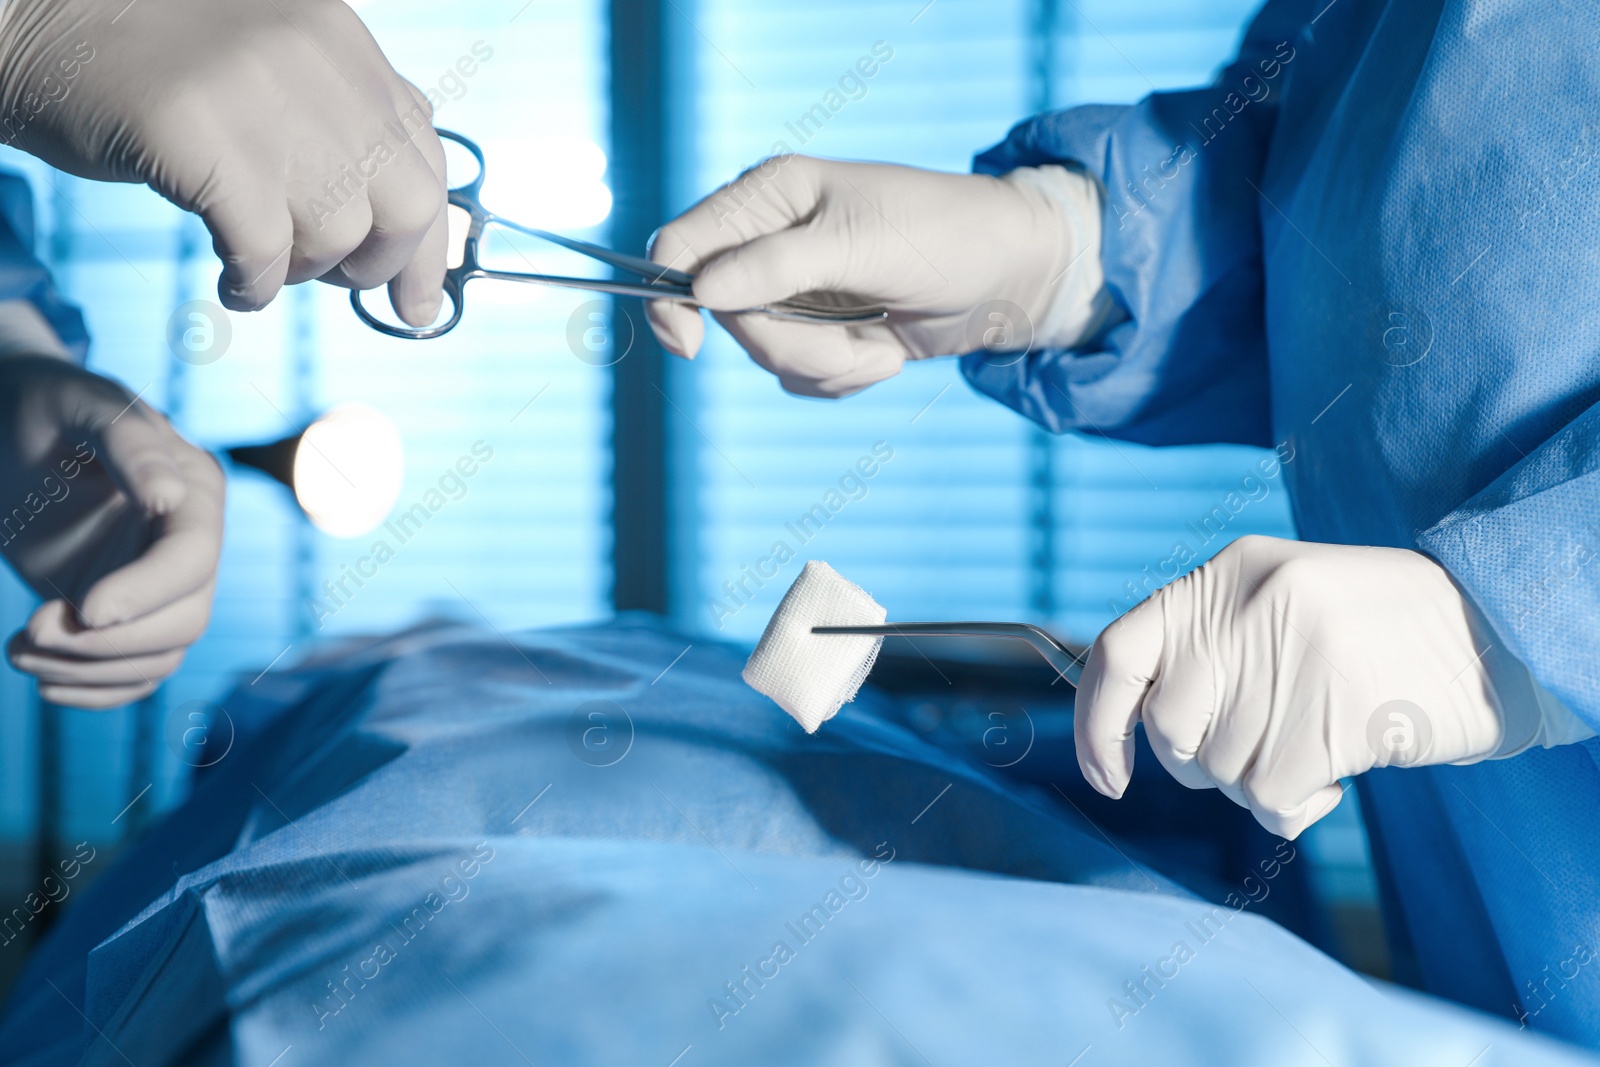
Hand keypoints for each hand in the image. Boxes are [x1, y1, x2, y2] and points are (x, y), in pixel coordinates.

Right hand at [0, 0, 445, 323]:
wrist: (35, 18)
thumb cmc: (154, 64)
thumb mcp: (274, 72)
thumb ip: (343, 123)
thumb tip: (411, 223)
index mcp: (343, 42)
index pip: (427, 158)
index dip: (431, 243)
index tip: (419, 302)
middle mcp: (316, 57)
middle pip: (405, 203)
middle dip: (381, 266)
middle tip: (334, 284)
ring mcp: (259, 88)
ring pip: (337, 232)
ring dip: (302, 274)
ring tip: (261, 268)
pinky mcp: (197, 128)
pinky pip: (262, 247)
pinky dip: (255, 286)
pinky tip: (234, 284)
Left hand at [0, 355, 223, 708]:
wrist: (16, 428)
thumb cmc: (47, 406)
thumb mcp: (81, 405)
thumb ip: (129, 441)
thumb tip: (169, 497)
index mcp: (195, 491)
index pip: (194, 559)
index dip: (146, 593)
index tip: (81, 611)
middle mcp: (192, 543)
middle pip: (185, 620)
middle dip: (108, 644)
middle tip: (28, 633)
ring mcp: (163, 584)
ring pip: (161, 657)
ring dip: (89, 671)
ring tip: (18, 649)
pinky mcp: (132, 615)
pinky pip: (137, 676)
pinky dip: (93, 692)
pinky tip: (42, 676)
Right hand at [646, 156, 1102, 397]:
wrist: (1009, 278)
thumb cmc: (943, 236)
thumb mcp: (859, 246)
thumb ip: (778, 267)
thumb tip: (703, 289)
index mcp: (770, 196)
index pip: (682, 244)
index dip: (670, 295)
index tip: (689, 345)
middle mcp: (772, 241)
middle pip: (724, 316)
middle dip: (788, 345)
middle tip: (851, 343)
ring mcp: (796, 290)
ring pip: (764, 354)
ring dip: (825, 365)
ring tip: (880, 346)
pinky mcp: (821, 332)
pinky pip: (798, 377)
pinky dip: (840, 378)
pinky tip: (883, 354)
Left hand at [1074, 536, 1593, 837]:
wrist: (1496, 635)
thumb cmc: (1381, 632)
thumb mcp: (1281, 603)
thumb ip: (1209, 645)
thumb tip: (1134, 724)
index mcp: (1223, 576)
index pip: (1115, 653)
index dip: (1096, 722)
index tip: (1106, 776)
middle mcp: (1242, 611)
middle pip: (1170, 730)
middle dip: (1206, 762)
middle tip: (1272, 740)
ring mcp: (1285, 660)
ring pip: (1221, 774)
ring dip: (1264, 779)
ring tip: (1325, 733)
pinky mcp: (1327, 716)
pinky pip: (1268, 801)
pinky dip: (1297, 805)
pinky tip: (1339, 767)